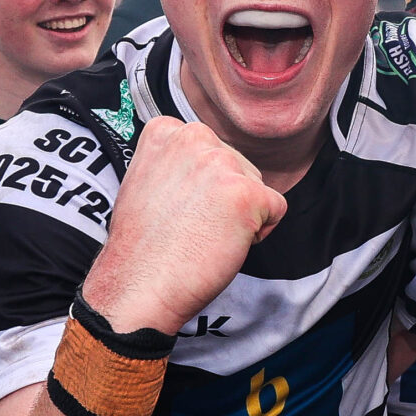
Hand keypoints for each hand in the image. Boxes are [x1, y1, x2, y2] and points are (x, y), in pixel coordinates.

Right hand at [82, 116, 285, 334]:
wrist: (139, 284)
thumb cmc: (141, 246)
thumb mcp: (145, 180)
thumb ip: (176, 162)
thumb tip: (205, 167)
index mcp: (167, 130)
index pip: (211, 149)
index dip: (203, 185)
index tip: (180, 207)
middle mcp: (194, 137)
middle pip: (237, 166)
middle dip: (225, 198)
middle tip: (191, 226)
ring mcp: (221, 163)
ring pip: (256, 186)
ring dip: (241, 215)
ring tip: (203, 235)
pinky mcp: (246, 192)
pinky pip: (276, 208)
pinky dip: (259, 233)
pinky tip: (224, 244)